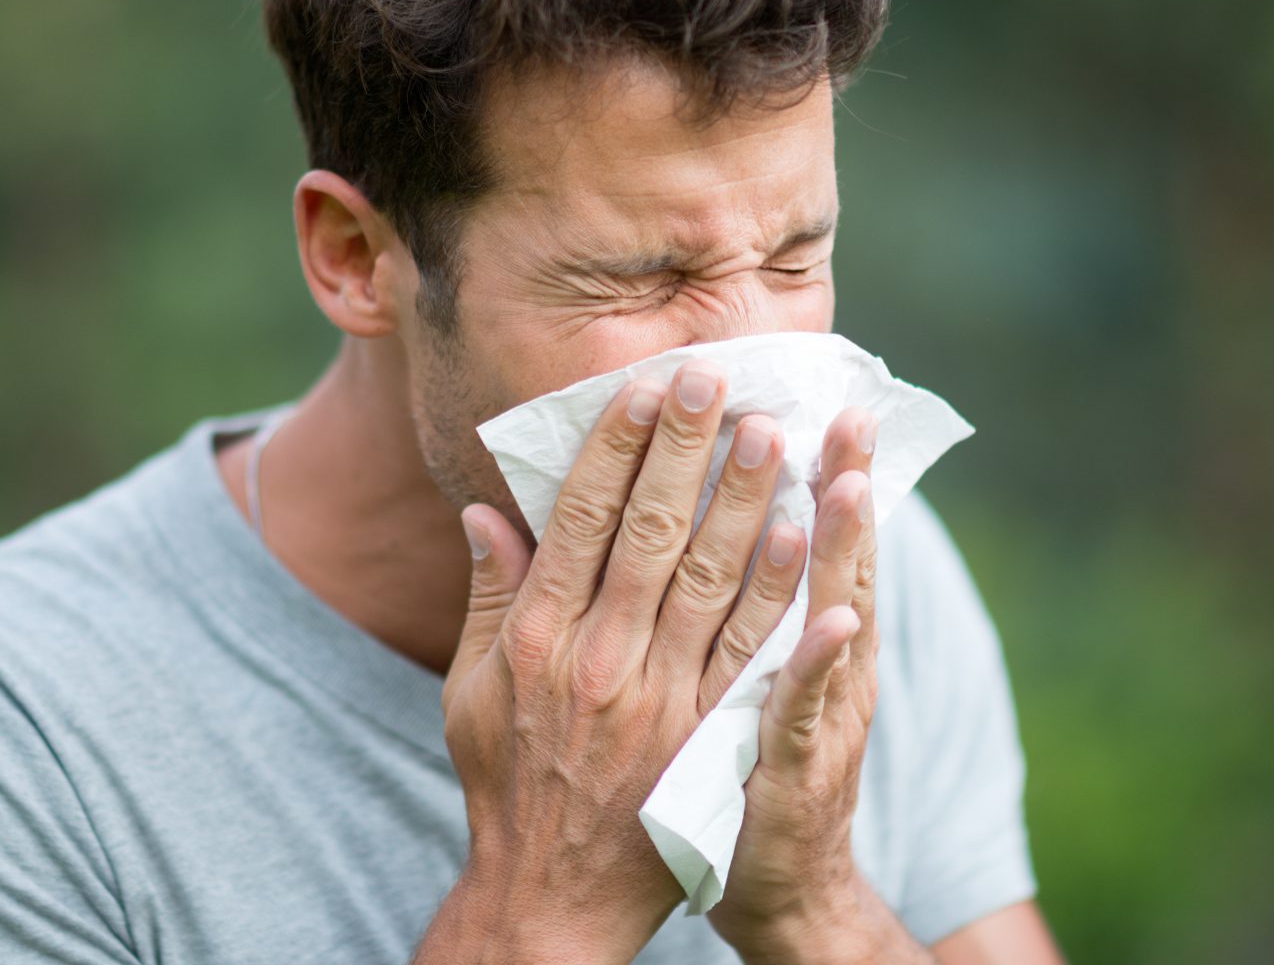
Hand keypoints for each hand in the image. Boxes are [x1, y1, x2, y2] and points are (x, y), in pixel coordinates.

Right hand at [418, 361, 810, 963]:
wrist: (549, 895)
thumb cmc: (505, 781)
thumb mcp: (470, 689)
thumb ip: (487, 596)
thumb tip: (484, 512)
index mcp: (536, 635)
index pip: (580, 517)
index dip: (616, 446)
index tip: (644, 387)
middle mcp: (597, 656)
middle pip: (651, 532)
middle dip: (687, 449)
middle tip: (717, 377)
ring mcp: (657, 698)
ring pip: (710, 579)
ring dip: (743, 500)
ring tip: (773, 431)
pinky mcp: (706, 737)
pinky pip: (751, 650)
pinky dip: (778, 590)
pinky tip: (803, 534)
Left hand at [708, 407, 881, 961]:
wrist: (779, 890)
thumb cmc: (751, 772)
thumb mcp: (750, 679)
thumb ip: (741, 606)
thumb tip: (737, 528)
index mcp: (804, 636)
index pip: (813, 538)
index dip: (825, 473)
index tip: (825, 401)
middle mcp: (828, 663)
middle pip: (839, 560)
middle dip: (846, 483)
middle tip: (851, 410)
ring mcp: (820, 712)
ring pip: (834, 617)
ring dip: (843, 550)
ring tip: (850, 481)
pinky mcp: (797, 764)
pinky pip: (807, 706)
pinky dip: (822, 661)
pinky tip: (837, 619)